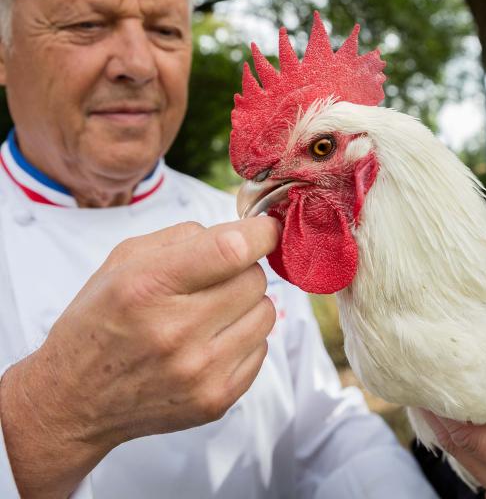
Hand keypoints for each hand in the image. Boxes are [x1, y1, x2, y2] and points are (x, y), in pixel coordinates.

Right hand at [0, 217, 279, 498]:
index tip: (267, 228)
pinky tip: (212, 341)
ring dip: (247, 304)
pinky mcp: (216, 400)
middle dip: (242, 270)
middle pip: (254, 279)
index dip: (260, 233)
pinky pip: (262, 348)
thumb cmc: (101, 318)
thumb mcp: (124, 260)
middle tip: (216, 279)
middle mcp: (176, 331)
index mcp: (148, 286)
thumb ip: (185, 236)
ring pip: (266, 313)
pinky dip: (244, 338)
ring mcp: (199, 371)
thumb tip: (242, 231)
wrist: (74, 399)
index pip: (231, 250)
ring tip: (213, 311)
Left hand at [424, 378, 485, 498]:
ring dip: (454, 429)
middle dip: (440, 415)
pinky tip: (476, 421)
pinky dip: (473, 442)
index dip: (445, 410)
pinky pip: (484, 469)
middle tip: (425, 376)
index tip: (427, 379)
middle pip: (462, 449)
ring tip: (442, 392)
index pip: (472, 439)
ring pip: (470, 461)